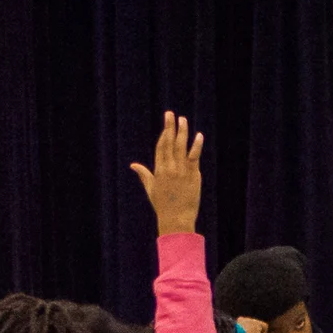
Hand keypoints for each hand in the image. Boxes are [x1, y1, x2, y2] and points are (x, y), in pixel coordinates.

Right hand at [128, 111, 204, 235]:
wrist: (176, 218)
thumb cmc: (163, 206)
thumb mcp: (150, 188)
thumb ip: (144, 174)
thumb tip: (133, 165)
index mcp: (158, 170)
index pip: (161, 146)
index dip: (164, 133)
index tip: (166, 122)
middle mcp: (169, 168)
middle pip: (170, 143)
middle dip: (170, 127)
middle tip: (171, 114)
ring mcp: (182, 171)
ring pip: (182, 147)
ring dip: (183, 132)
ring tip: (183, 120)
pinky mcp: (193, 176)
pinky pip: (195, 157)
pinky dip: (197, 146)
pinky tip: (199, 136)